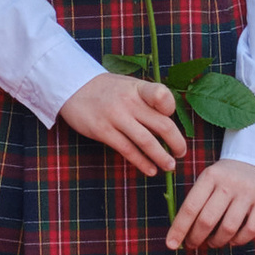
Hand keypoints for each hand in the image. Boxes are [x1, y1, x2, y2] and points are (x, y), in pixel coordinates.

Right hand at [61, 72, 186, 176]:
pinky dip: (142, 162)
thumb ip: (148, 100)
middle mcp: (129, 101)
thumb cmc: (108, 90)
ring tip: (170, 166)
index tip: (172, 119)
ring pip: (147, 141)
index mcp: (138, 87)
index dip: (172, 109)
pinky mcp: (103, 131)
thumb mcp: (129, 85)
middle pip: (162, 125)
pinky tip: (150, 169)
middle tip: (181, 153)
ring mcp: (116, 116)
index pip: (163, 96)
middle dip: (176, 143)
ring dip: (162, 157)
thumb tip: (169, 123)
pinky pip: (128, 150)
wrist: (73, 86)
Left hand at [167, 159, 254, 251]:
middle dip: (196, 238)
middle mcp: (229, 183)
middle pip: (207, 220)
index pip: (190, 207)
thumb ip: (198, 201)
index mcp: (210, 176)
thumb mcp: (210, 179)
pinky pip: (250, 230)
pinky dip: (239, 241)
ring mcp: (249, 192)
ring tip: (212, 242)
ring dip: (217, 241)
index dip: (179, 228)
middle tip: (192, 245)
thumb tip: (182, 232)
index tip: (171, 244)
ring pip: (228, 228)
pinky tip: (232, 240)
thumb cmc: (227, 176)